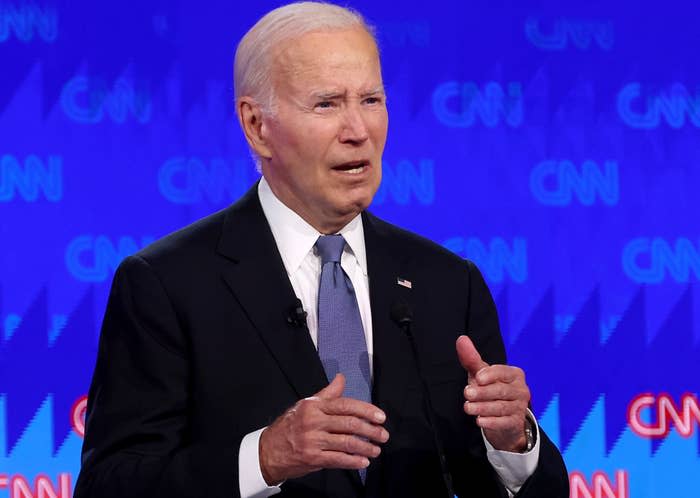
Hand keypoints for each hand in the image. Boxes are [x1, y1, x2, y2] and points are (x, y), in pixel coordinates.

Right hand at [258, 373, 389, 484]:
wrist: (268, 450)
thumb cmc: (289, 426)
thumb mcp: (306, 404)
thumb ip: (327, 394)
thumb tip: (341, 378)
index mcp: (314, 406)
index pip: (345, 405)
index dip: (366, 410)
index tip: (380, 416)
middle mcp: (314, 422)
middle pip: (349, 424)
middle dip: (371, 430)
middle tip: (383, 434)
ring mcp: (313, 441)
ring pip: (346, 443)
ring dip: (366, 447)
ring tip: (376, 449)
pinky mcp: (312, 458)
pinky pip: (338, 460)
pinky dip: (353, 462)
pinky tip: (363, 462)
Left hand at [456, 335, 529, 451]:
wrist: (503, 418)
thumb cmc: (491, 390)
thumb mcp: (481, 374)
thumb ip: (472, 358)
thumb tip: (461, 339)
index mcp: (514, 374)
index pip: (503, 372)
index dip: (491, 374)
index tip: (477, 377)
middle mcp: (521, 390)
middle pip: (501, 391)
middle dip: (483, 392)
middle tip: (467, 393)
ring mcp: (519, 407)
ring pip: (501, 407)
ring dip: (483, 408)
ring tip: (467, 407)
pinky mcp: (515, 423)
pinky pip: (504, 422)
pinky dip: (491, 422)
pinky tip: (480, 421)